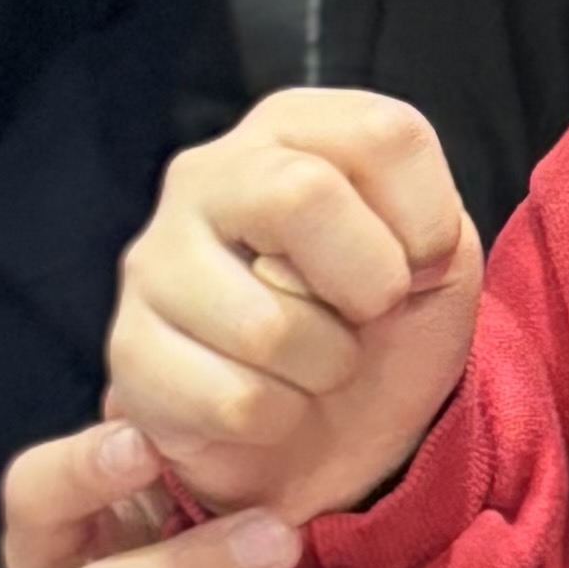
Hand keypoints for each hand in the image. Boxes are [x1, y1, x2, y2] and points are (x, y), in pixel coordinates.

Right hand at [104, 93, 482, 525]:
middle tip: (367, 315)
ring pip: (267, 324)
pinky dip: (278, 420)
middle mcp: (208, 175)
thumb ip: (434, 230)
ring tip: (312, 363)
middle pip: (300, 194)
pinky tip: (268, 401)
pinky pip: (234, 400)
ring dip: (325, 367)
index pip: (385, 134)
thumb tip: (392, 257)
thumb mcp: (439, 267)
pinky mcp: (129, 349)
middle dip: (368, 283)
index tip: (420, 263)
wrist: (332, 437)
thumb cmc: (384, 331)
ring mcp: (155, 259)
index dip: (427, 218)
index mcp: (291, 130)